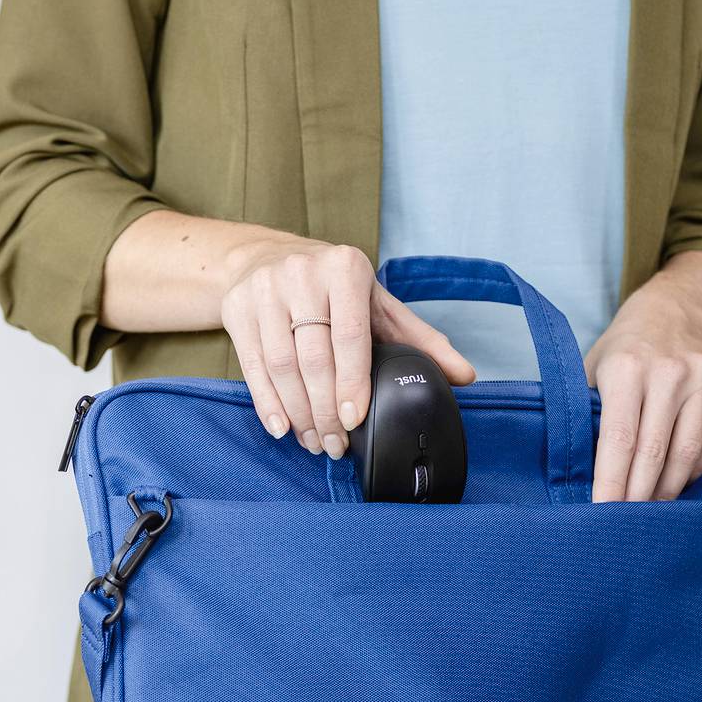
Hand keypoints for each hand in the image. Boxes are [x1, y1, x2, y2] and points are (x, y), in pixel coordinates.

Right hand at [217, 238, 473, 456]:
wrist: (264, 257)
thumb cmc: (331, 287)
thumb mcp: (376, 303)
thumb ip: (419, 340)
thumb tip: (464, 375)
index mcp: (345, 268)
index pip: (350, 336)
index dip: (352, 383)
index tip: (354, 419)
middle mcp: (302, 274)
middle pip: (314, 357)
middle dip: (325, 409)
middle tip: (335, 443)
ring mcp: (264, 290)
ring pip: (281, 366)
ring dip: (299, 413)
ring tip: (314, 441)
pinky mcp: (236, 309)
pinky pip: (253, 367)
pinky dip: (268, 404)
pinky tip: (283, 428)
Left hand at [584, 253, 701, 501]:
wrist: (674, 312)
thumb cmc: (625, 350)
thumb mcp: (592, 370)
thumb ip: (586, 414)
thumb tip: (575, 472)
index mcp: (627, 368)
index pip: (620, 440)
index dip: (612, 482)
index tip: (603, 512)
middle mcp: (670, 373)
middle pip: (655, 453)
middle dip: (639, 494)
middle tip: (626, 521)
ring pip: (688, 454)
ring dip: (668, 488)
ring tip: (650, 505)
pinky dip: (695, 469)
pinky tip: (677, 480)